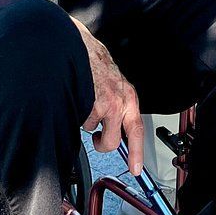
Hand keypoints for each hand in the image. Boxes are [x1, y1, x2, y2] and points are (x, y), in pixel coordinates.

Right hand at [72, 18, 143, 174]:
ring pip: (94, 132)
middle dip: (102, 143)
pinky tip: (78, 97)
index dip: (137, 153)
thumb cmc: (94, 63)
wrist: (77, 45)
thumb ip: (118, 106)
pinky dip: (78, 113)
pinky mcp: (89, 103)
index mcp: (129, 97)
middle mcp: (120, 101)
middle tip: (98, 136)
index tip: (136, 169)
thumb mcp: (115, 85)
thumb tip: (114, 130)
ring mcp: (104, 103)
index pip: (137, 131)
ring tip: (86, 102)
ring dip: (88, 122)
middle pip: (112, 142)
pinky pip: (82, 121)